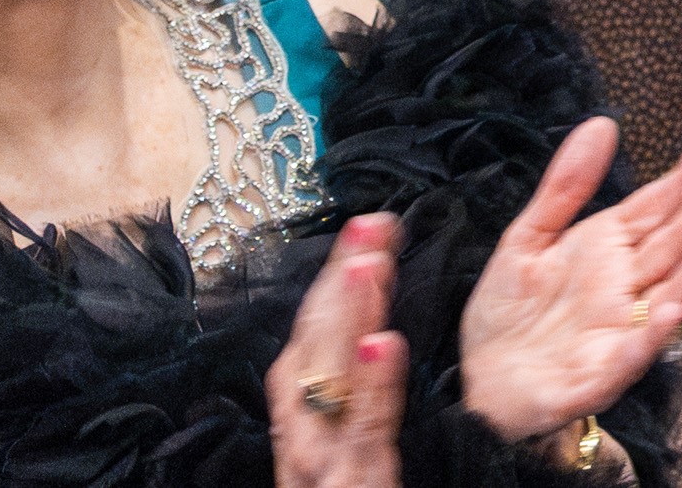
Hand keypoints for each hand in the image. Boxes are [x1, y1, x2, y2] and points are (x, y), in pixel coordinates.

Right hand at [269, 213, 408, 487]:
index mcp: (303, 421)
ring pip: (326, 383)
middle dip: (338, 281)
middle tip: (370, 221)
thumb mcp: (345, 447)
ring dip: (347, 318)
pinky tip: (382, 344)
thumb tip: (368, 328)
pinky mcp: (352, 487)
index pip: (313, 337)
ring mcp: (320, 464)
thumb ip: (348, 395)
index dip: (335, 280)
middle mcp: (300, 436)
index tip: (365, 227)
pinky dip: (371, 388)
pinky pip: (362, 434)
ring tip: (369, 263)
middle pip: (312, 348)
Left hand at [456, 120, 681, 445]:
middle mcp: (624, 289)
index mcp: (607, 251)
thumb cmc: (507, 314)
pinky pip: (630, 356)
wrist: (479, 385)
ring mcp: (617, 332)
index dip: (680, 184)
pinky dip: (651, 337)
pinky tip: (670, 313)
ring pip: (668, 298)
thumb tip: (603, 123)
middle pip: (670, 248)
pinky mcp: (599, 375)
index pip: (654, 210)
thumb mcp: (526, 238)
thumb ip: (565, 186)